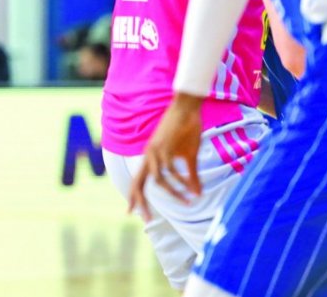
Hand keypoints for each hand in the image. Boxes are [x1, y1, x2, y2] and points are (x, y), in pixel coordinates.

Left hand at [128, 93, 203, 219]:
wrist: (187, 108)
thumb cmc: (187, 130)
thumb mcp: (189, 156)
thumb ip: (190, 176)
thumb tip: (197, 193)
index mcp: (150, 158)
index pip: (137, 180)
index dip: (132, 196)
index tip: (129, 211)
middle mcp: (149, 155)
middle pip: (138, 182)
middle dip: (140, 202)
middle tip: (145, 219)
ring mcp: (156, 151)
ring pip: (158, 180)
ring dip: (173, 193)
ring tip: (188, 201)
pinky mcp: (167, 147)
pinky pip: (172, 170)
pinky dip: (182, 181)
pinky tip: (192, 188)